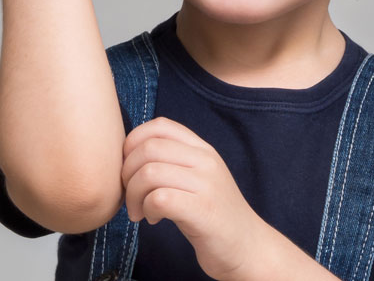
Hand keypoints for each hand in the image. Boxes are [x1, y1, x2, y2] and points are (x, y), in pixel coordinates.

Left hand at [122, 116, 278, 280]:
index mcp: (202, 149)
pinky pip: (159, 198)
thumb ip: (171, 160)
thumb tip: (127, 154)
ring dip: (134, 195)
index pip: (160, 125)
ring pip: (149, 173)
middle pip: (148, 149)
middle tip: (130, 195)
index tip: (129, 166)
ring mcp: (206, 184)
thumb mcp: (196, 178)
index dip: (133, 142)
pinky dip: (147, 209)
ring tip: (139, 211)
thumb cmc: (211, 214)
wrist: (246, 247)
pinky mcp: (203, 210)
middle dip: (126, 173)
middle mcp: (206, 161)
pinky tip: (153, 219)